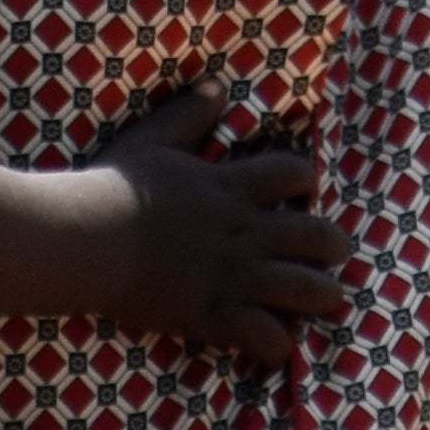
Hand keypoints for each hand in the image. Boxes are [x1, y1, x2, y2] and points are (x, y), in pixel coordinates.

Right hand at [90, 77, 349, 363]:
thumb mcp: (152, 138)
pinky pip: (265, 335)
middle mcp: (244, 230)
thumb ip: (188, 114)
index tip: (306, 189)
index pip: (293, 174)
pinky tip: (280, 344)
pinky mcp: (214, 314)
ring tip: (331, 300)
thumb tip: (217, 85)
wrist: (88, 238)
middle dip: (335, 245)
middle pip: (315, 235)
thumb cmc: (114, 187)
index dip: (306, 180)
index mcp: (231, 186)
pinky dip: (279, 343)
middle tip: (340, 252)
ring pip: (304, 288)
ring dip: (324, 295)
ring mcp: (233, 275)